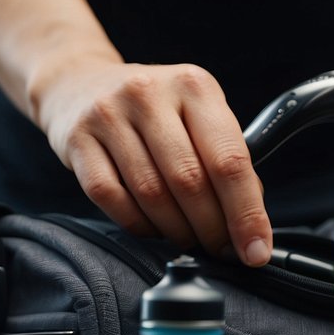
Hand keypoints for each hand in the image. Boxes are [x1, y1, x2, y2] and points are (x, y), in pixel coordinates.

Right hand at [30, 58, 272, 265]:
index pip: (229, 159)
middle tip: (221, 250)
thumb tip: (250, 222)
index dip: (246, 213)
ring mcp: (109, 115)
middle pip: (190, 180)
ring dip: (176, 231)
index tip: (256, 250)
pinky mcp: (77, 140)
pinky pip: (112, 199)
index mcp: (193, 86)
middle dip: (211, 228)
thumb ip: (224, 158)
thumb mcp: (196, 114)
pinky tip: (152, 228)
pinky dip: (138, 225)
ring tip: (189, 240)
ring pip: (151, 194)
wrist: (78, 84)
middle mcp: (150, 94)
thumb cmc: (153, 110)